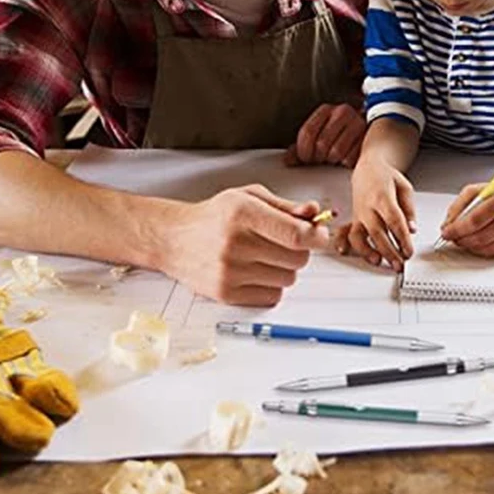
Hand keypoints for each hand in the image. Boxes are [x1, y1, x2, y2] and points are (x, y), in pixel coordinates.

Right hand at [149, 184, 328, 305]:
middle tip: (284, 242)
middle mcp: (236, 243)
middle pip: (298, 259)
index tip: (319, 235)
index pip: (296, 234)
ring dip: (284, 268)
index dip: (316, 236)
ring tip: (263, 255)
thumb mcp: (249, 197)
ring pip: (288, 279)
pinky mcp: (226, 294)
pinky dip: (271, 285)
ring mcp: (230, 271)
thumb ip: (285, 206)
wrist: (174, 239)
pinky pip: (273, 296)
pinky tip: (255, 271)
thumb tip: (315, 214)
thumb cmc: (214, 216)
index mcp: (243, 212)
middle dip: (299, 250)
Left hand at [284, 104, 364, 168]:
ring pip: (336, 152)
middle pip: (321, 144)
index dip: (303, 151)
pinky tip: (345, 157)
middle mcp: (342, 112)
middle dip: (318, 157)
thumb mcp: (318, 133)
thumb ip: (301, 146)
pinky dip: (345, 162)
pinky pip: (350, 158)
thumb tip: (288, 160)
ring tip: (333, 157)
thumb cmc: (338, 132)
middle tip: (320, 159)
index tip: (305, 158)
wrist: (365, 125)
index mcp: (325, 110)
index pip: (308, 132)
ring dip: (332, 160)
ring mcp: (357, 123)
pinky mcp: (369, 137)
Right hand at [346, 155, 415, 270]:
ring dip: (367, 251)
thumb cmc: (385, 178)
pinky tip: (345, 252)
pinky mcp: (353, 220)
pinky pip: (344, 233)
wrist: (367, 169)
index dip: (402, 238)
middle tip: (400, 264)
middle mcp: (367, 207)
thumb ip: (409, 209)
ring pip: (358, 236)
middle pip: (377, 232)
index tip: (409, 251)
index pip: (393, 220)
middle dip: (389, 251)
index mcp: (382, 196)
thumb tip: (412, 229)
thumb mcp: (404, 187)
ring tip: (378, 262)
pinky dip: (342, 243)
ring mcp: (358, 214)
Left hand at [441, 183, 493, 256]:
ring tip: (462, 238)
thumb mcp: (475, 192)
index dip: (457, 229)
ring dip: (469, 246)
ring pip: (486, 249)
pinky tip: (476, 241)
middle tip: (451, 236)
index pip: (475, 221)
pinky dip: (481, 249)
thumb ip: (458, 206)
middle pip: (480, 237)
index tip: (445, 232)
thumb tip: (447, 226)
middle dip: (460, 239)